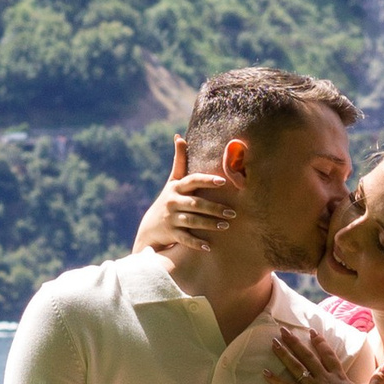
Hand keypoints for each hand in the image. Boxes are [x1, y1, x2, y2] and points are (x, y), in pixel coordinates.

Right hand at [131, 136, 240, 256]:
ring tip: (226, 225)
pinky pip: (185, 239)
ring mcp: (171, 219)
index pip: (193, 181)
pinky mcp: (171, 234)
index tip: (223, 181)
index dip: (207, 181)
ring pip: (193, 221)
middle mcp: (172, 202)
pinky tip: (210, 246)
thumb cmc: (168, 199)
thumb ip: (179, 161)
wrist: (150, 227)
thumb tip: (179, 136)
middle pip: (196, 204)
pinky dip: (197, 243)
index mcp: (176, 187)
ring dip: (210, 224)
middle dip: (214, 208)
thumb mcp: (172, 181)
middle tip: (233, 212)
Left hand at [269, 317, 381, 383]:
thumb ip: (379, 378)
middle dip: (295, 342)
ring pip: (295, 367)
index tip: (311, 332)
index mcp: (338, 377)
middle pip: (307, 356)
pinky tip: (264, 372)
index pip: (327, 356)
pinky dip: (275, 380)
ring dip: (283, 354)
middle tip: (283, 330)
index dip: (319, 343)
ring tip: (273, 343)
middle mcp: (323, 378)